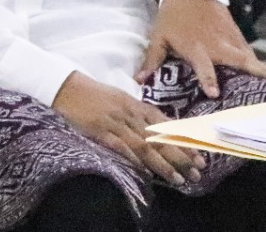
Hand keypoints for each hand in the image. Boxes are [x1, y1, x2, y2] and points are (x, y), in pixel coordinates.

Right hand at [52, 72, 204, 185]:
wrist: (66, 86)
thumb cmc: (93, 93)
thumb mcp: (120, 98)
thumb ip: (138, 112)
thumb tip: (158, 128)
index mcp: (136, 104)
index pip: (166, 125)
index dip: (183, 142)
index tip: (200, 155)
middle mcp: (130, 114)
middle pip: (160, 138)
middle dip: (181, 156)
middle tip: (198, 172)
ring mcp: (116, 123)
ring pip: (145, 146)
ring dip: (164, 164)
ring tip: (179, 179)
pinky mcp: (100, 131)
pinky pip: (122, 148)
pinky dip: (136, 161)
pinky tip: (147, 173)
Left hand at [136, 0, 265, 97]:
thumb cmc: (172, 17)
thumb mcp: (158, 37)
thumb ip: (151, 60)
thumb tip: (140, 80)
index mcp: (196, 48)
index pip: (203, 67)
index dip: (208, 80)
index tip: (215, 93)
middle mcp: (216, 45)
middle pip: (238, 60)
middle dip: (254, 72)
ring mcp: (229, 39)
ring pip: (248, 56)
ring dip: (263, 68)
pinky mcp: (236, 34)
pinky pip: (248, 50)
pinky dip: (258, 61)